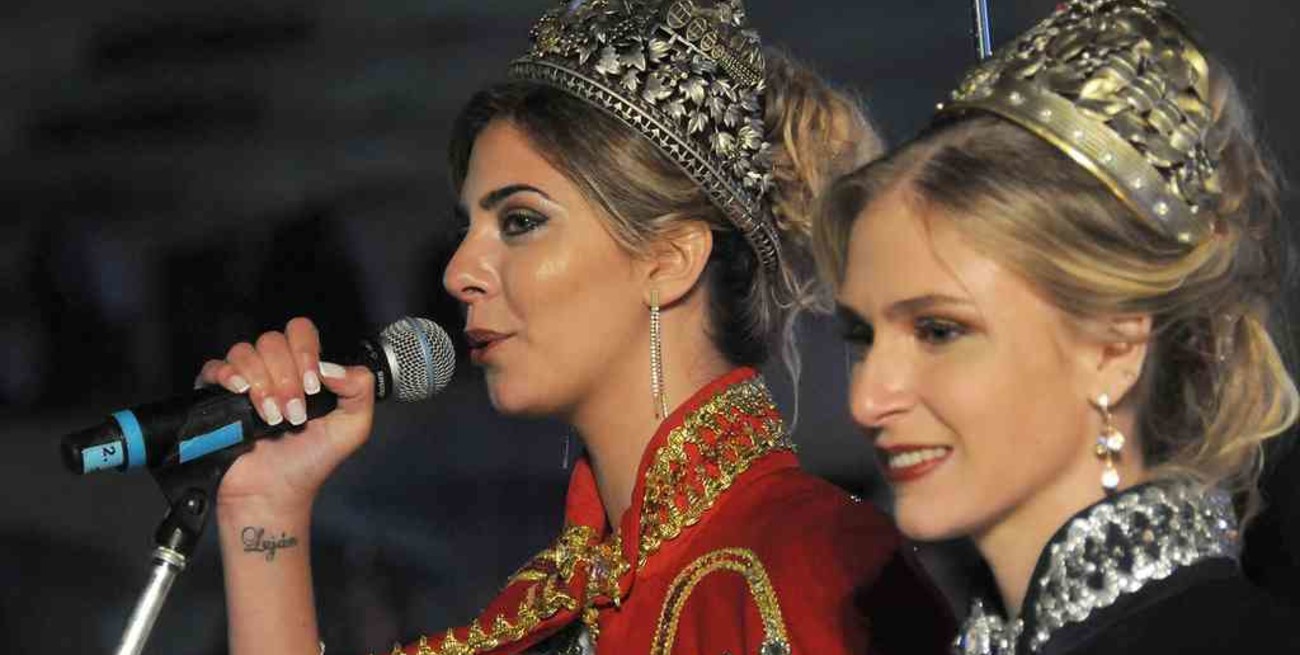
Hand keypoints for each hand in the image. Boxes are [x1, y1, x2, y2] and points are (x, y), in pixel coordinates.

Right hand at [195, 317, 374, 515]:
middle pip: (272, 341)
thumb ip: (360, 388)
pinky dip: (228, 376)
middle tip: (293, 414)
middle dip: (285, 378)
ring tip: (272, 418)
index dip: (305, 352)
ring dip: (261, 384)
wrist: (274, 493)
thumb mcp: (353, 427)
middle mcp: (273, 370)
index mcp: (303, 370)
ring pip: (245, 352)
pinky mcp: (216, 396)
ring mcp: (244, 381)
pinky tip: (240, 394)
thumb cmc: (310, 461)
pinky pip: (214, 367)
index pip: (301, 332)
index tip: (312, 388)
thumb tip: (330, 365)